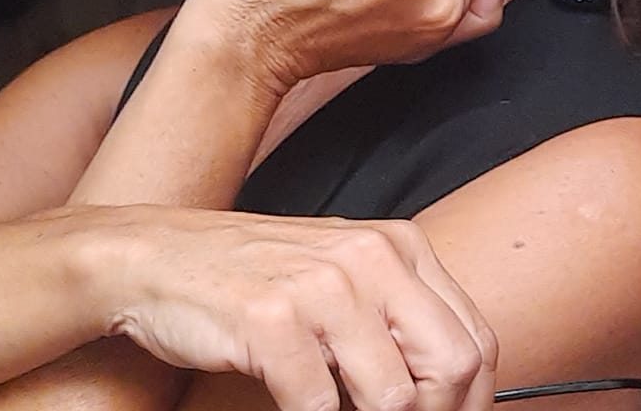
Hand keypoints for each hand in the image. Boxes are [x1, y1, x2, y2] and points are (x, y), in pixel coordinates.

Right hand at [100, 206, 496, 410]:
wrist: (166, 257)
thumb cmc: (262, 275)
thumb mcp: (348, 277)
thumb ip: (399, 319)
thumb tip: (452, 391)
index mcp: (400, 246)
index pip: (474, 338)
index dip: (473, 401)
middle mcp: (372, 257)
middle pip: (450, 366)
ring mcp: (323, 285)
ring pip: (392, 397)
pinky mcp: (273, 319)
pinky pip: (317, 406)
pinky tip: (298, 408)